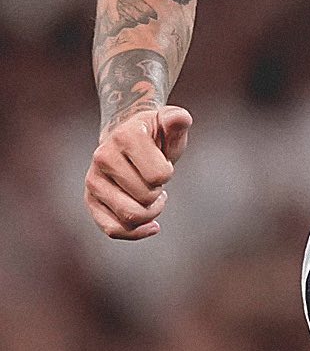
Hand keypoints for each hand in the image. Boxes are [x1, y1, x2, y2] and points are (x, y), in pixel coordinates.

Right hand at [84, 105, 190, 239]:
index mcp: (126, 136)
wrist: (131, 137)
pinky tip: (151, 224)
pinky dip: (136, 232)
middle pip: (145, 198)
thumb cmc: (157, 132)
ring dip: (150, 212)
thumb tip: (179, 119)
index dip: (167, 174)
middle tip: (156, 180)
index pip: (158, 176)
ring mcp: (93, 180)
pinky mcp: (90, 200)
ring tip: (153, 196)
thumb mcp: (171, 123)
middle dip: (159, 193)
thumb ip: (178, 120)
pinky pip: (114, 230)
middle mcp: (103, 157)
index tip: (163, 162)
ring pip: (130, 217)